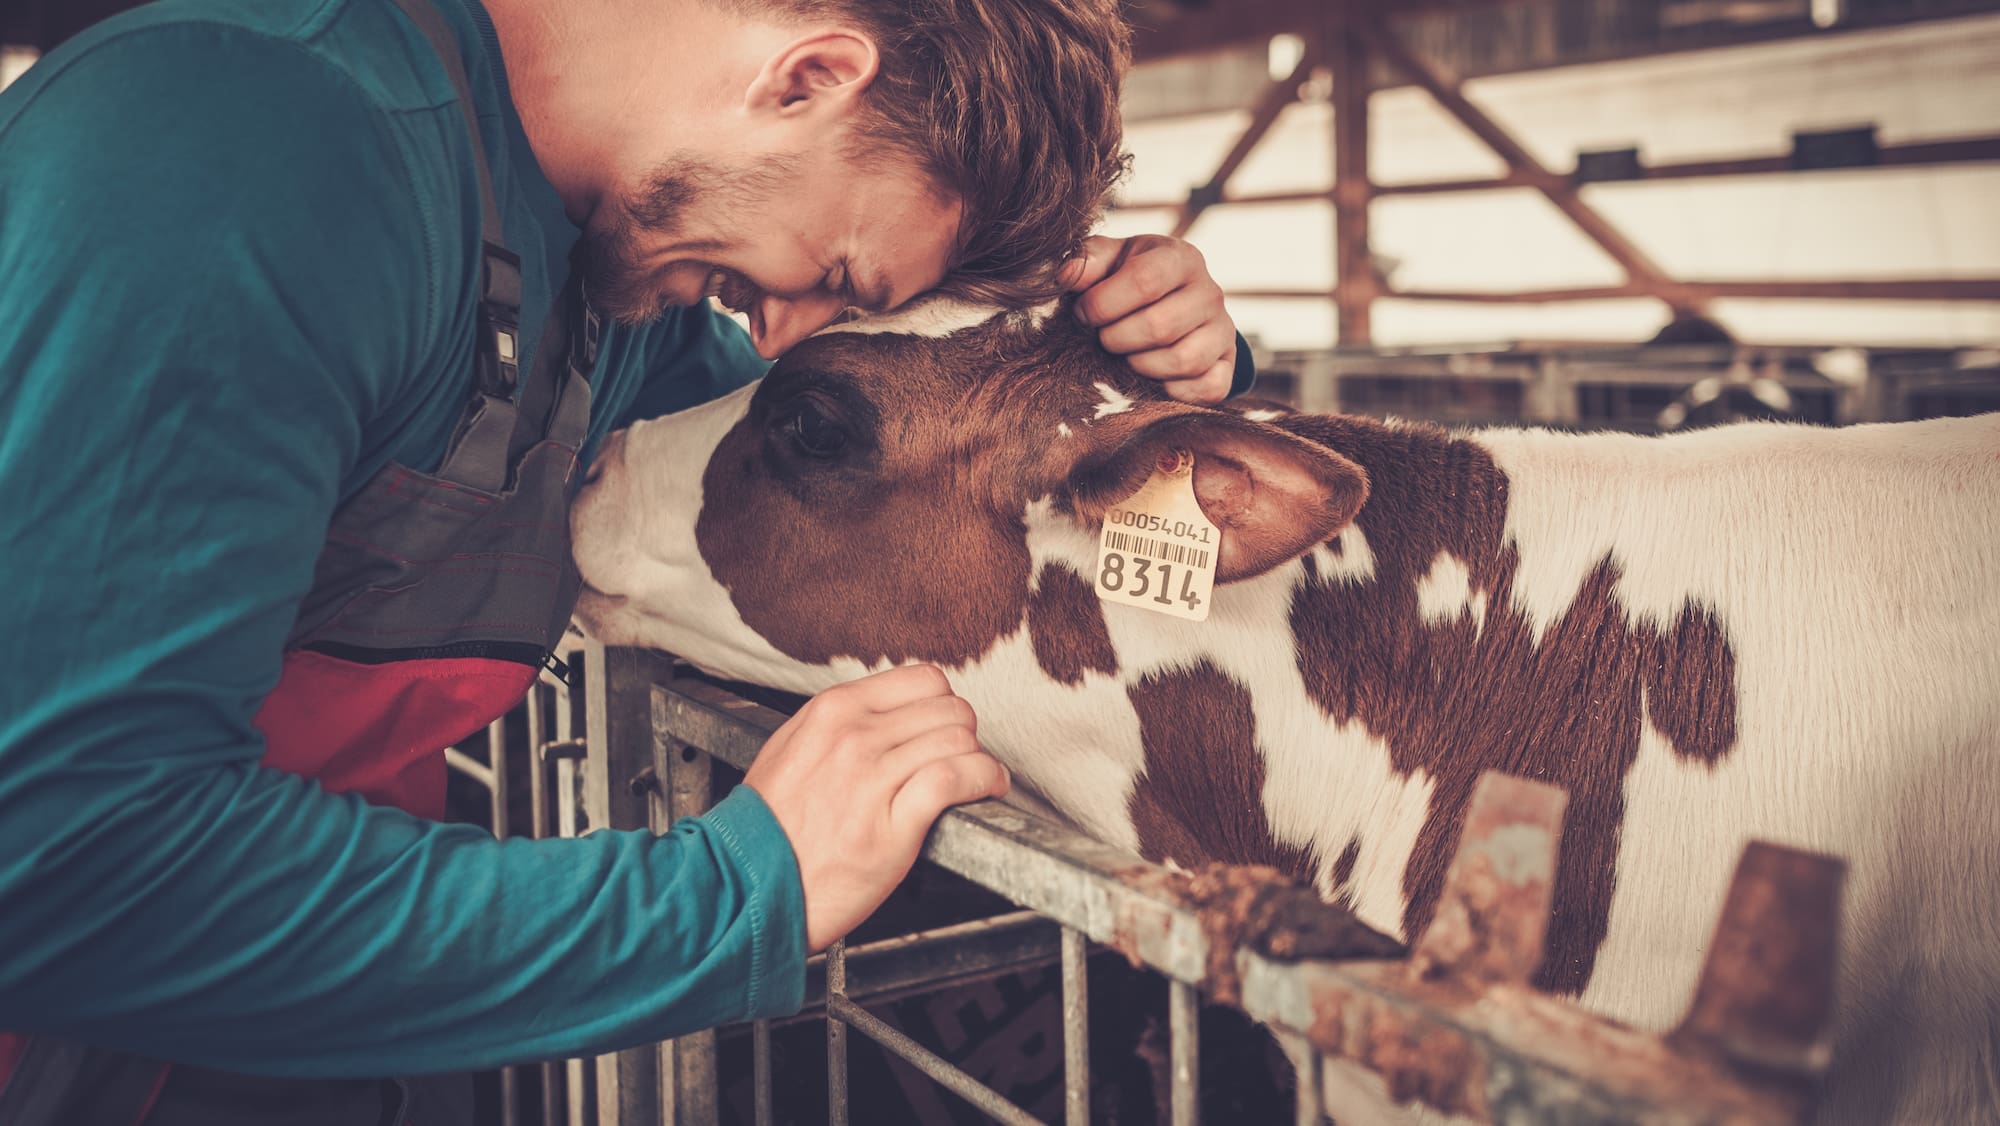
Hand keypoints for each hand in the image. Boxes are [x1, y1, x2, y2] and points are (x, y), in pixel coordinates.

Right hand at [742, 665, 1006, 951]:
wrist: (745, 887)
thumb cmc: (766, 828)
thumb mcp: (789, 749)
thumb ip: (838, 723)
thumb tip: (887, 712)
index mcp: (833, 712)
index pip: (923, 680)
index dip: (942, 705)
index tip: (942, 728)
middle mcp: (855, 738)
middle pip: (949, 710)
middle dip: (963, 734)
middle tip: (959, 759)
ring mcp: (874, 780)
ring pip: (959, 741)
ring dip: (978, 760)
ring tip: (978, 778)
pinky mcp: (892, 826)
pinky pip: (958, 779)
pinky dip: (985, 780)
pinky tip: (988, 789)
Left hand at [1061, 234, 1236, 403]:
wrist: (1177, 305)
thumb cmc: (1132, 279)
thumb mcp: (1112, 259)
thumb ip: (1088, 260)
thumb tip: (1065, 276)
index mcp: (1180, 258)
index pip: (1145, 280)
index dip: (1103, 304)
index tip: (1083, 313)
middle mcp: (1210, 293)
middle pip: (1160, 326)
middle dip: (1117, 339)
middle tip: (1103, 338)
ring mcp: (1223, 332)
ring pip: (1183, 360)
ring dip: (1141, 365)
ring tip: (1125, 356)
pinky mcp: (1227, 367)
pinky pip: (1205, 389)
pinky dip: (1172, 391)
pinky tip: (1151, 376)